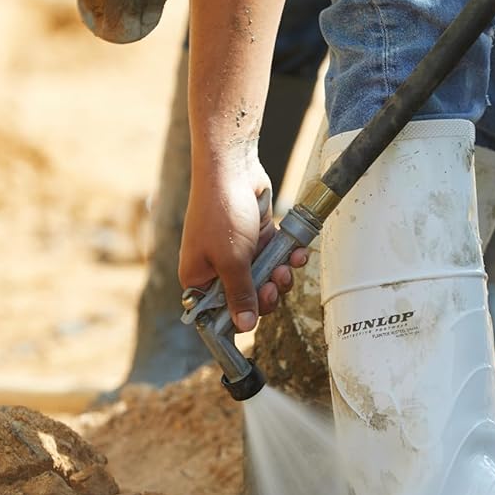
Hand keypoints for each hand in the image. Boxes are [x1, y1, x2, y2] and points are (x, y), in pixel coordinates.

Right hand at [179, 157, 308, 332]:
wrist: (232, 167)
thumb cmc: (221, 210)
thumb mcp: (232, 261)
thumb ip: (240, 295)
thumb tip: (244, 326)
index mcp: (199, 278)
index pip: (218, 313)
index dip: (239, 318)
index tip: (256, 317)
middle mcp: (216, 268)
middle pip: (247, 299)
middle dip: (266, 294)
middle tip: (274, 284)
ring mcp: (238, 253)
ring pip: (266, 281)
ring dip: (280, 277)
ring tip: (285, 266)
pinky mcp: (257, 239)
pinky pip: (275, 259)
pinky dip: (287, 258)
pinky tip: (296, 252)